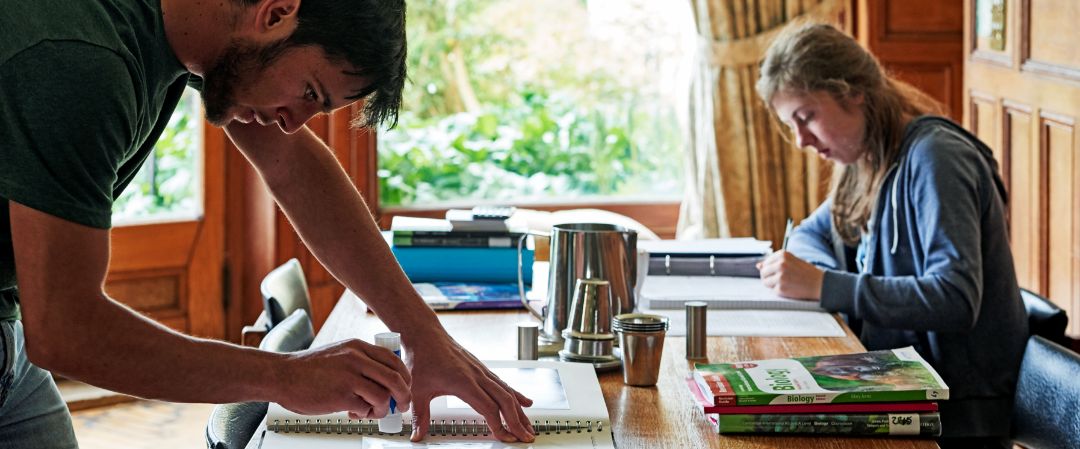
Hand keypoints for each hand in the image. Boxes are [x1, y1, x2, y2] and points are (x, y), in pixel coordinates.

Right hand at [275, 339, 411, 418]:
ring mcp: (349, 377)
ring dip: (382, 409)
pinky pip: (365, 408)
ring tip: (369, 411)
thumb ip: (361, 362)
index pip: (394, 360)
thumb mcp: (339, 353)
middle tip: (402, 406)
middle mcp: (356, 359)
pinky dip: (364, 414)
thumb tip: (385, 380)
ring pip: (384, 396)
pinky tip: (353, 412)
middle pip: (395, 378)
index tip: (405, 388)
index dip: (405, 377)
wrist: (282, 375)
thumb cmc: (308, 368)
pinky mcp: (341, 396)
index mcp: (357, 347)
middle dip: (404, 396)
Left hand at [405, 334, 534, 442]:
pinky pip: (504, 384)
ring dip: (520, 410)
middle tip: (526, 437)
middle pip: (505, 401)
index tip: (506, 438)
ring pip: (507, 392)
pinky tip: (526, 402)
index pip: (489, 408)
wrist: (425, 334)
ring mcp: (482, 371)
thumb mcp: (417, 389)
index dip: (499, 425)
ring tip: (529, 425)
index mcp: (464, 382)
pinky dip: (516, 395)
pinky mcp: (482, 368)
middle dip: (518, 421)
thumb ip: (420, 415)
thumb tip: (418, 435)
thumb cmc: (422, 357)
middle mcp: (477, 376)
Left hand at [758, 250, 824, 299]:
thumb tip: (758, 266)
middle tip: (783, 279)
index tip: (782, 272)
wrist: (820, 284)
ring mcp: (780, 276)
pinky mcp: (781, 288)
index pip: (765, 263)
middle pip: (763, 272)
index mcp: (783, 254)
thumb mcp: (792, 262)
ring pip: (765, 282)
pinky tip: (790, 288)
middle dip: (770, 277)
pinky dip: (779, 291)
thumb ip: (775, 262)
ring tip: (786, 283)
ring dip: (773, 284)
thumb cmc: (806, 272)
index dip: (772, 269)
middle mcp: (780, 264)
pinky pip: (773, 290)